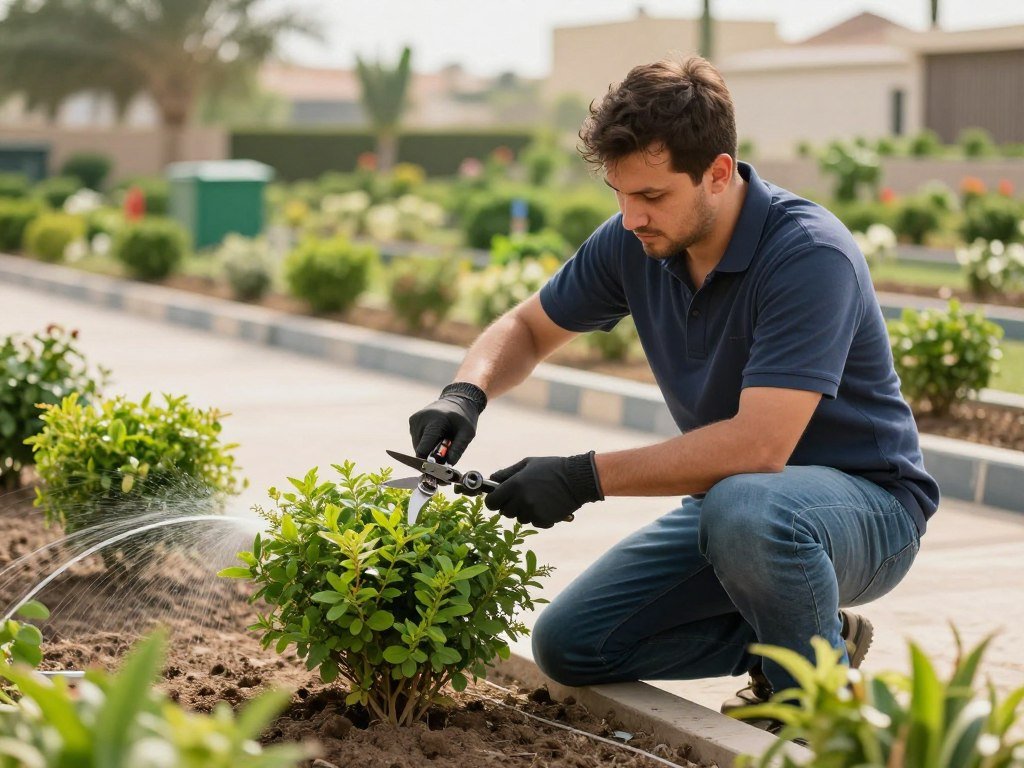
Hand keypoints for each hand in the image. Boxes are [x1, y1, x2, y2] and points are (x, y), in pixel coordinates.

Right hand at [409, 382, 486, 463]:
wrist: (458, 399)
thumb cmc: (464, 418)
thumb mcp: (467, 434)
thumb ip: (457, 450)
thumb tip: (447, 466)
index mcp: (434, 421)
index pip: (423, 448)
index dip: (427, 462)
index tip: (435, 470)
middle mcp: (420, 419)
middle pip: (419, 450)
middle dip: (430, 456)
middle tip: (444, 453)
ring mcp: (414, 420)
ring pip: (417, 446)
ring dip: (428, 449)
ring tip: (441, 441)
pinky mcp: (412, 421)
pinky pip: (417, 440)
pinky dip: (425, 443)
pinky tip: (436, 436)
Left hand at [484, 452, 603, 528]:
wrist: (577, 479)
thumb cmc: (551, 468)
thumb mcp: (528, 464)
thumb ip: (507, 472)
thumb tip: (492, 479)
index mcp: (514, 484)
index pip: (492, 502)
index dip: (493, 501)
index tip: (498, 499)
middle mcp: (521, 500)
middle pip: (505, 512)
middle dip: (510, 506)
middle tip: (523, 496)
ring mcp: (532, 511)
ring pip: (519, 518)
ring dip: (525, 511)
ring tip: (538, 499)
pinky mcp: (543, 520)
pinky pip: (533, 523)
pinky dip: (538, 517)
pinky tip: (547, 505)